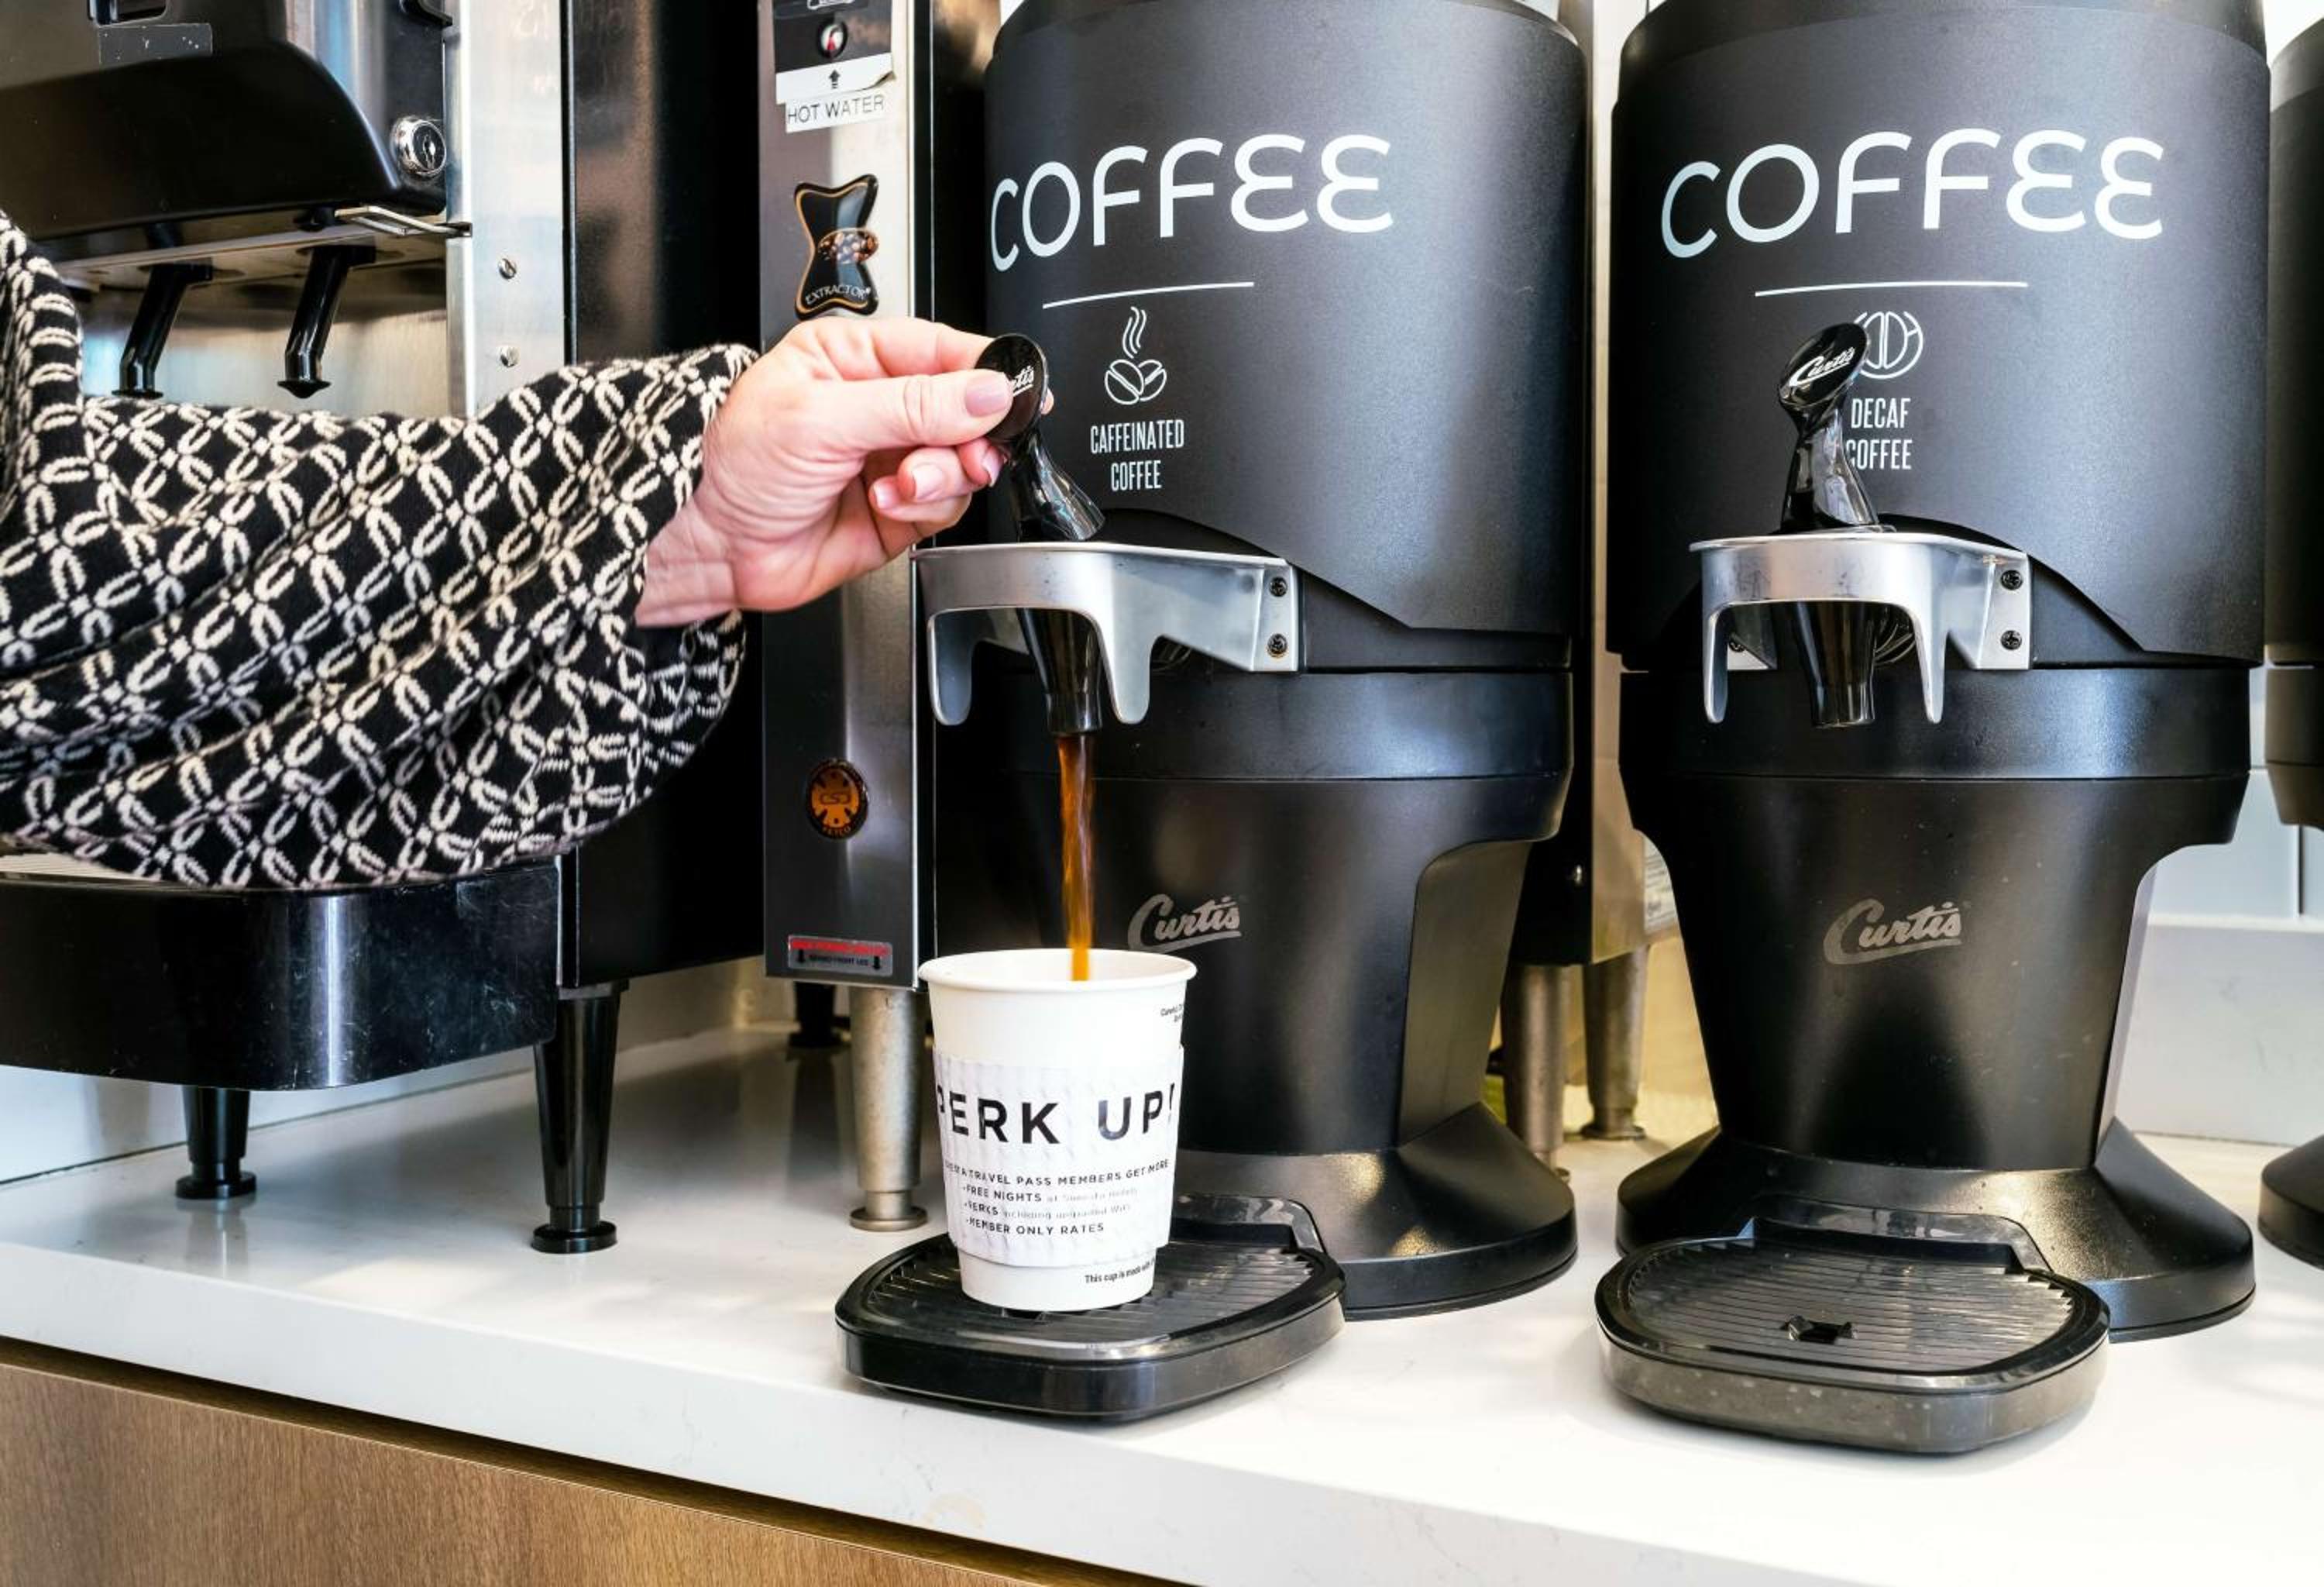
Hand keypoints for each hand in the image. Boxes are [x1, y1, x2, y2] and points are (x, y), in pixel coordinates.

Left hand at [637, 318, 1016, 625]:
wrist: (712, 546)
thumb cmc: (735, 465)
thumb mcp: (823, 418)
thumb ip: (912, 404)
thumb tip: (985, 392)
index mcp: (855, 355)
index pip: (943, 349)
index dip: (986, 370)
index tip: (1016, 392)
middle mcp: (879, 404)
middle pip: (967, 410)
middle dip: (966, 436)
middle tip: (960, 453)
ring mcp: (891, 457)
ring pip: (962, 461)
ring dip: (940, 477)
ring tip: (899, 485)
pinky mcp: (899, 509)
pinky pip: (945, 504)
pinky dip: (924, 508)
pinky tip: (887, 504)